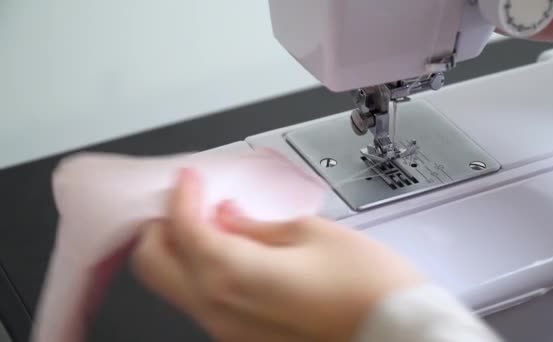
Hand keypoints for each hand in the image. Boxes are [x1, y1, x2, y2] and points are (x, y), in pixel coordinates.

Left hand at [131, 169, 422, 341]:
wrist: (395, 334)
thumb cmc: (367, 287)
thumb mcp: (311, 234)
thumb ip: (257, 225)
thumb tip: (229, 216)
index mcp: (235, 276)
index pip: (182, 229)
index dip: (181, 196)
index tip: (189, 179)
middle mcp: (220, 311)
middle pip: (153, 264)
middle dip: (162, 226)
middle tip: (185, 200)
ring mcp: (228, 331)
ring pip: (174, 285)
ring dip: (180, 248)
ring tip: (209, 219)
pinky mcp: (243, 339)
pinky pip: (203, 301)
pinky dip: (201, 270)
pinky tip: (229, 249)